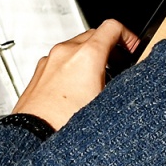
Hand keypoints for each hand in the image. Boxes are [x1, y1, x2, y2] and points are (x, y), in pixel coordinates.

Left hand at [12, 20, 139, 130]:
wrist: (34, 137)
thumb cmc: (65, 124)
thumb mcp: (107, 104)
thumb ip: (121, 85)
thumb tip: (130, 80)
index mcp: (86, 55)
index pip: (113, 27)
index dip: (128, 36)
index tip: (132, 48)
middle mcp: (66, 52)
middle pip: (94, 35)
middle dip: (109, 47)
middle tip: (118, 65)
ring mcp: (50, 61)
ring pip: (75, 47)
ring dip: (90, 57)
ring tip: (97, 80)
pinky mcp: (39, 72)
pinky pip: (60, 60)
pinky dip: (72, 66)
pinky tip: (77, 89)